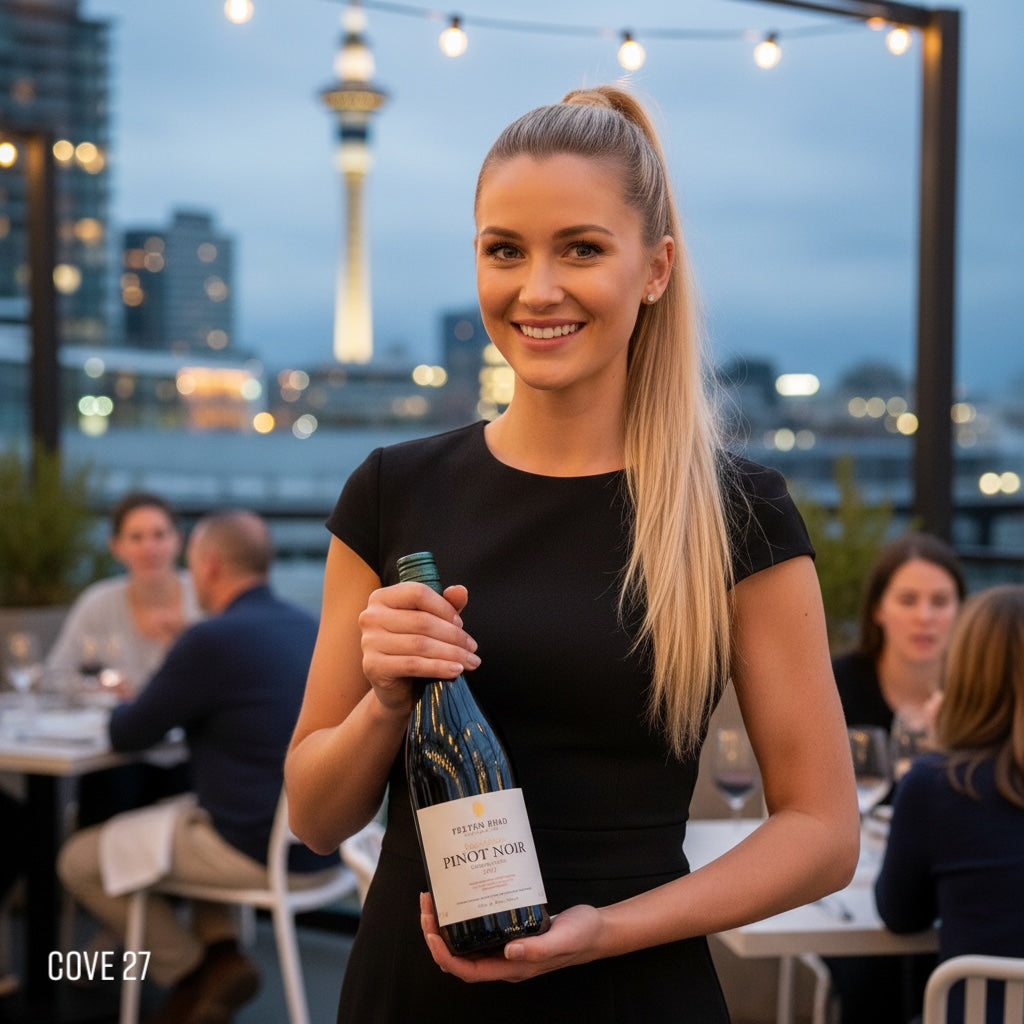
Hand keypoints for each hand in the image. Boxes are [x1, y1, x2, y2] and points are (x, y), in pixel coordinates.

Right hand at [358, 582, 480, 713]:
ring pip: (420, 644)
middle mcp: (370, 616)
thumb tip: (460, 591)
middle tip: (472, 648)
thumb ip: (446, 604)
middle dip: (454, 635)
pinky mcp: (373, 666)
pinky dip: (439, 667)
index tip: (461, 624)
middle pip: (422, 621)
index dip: (444, 608)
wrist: (397, 688)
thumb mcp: (431, 622)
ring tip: (471, 661)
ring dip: (452, 653)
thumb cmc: (414, 649)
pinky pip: (413, 664)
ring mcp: (369, 642)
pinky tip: (456, 670)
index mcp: (382, 598)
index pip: (418, 593)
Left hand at [419, 892, 602, 982]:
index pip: (466, 970)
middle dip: (437, 934)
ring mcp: (507, 947)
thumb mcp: (561, 939)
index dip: (444, 954)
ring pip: (467, 943)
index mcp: (511, 968)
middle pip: (459, 956)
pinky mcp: (511, 931)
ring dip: (446, 925)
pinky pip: (480, 929)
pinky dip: (465, 916)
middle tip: (428, 904)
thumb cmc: (581, 936)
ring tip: (437, 899)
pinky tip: (464, 895)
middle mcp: (505, 960)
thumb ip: (536, 949)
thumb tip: (508, 952)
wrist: (597, 929)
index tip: (431, 930)